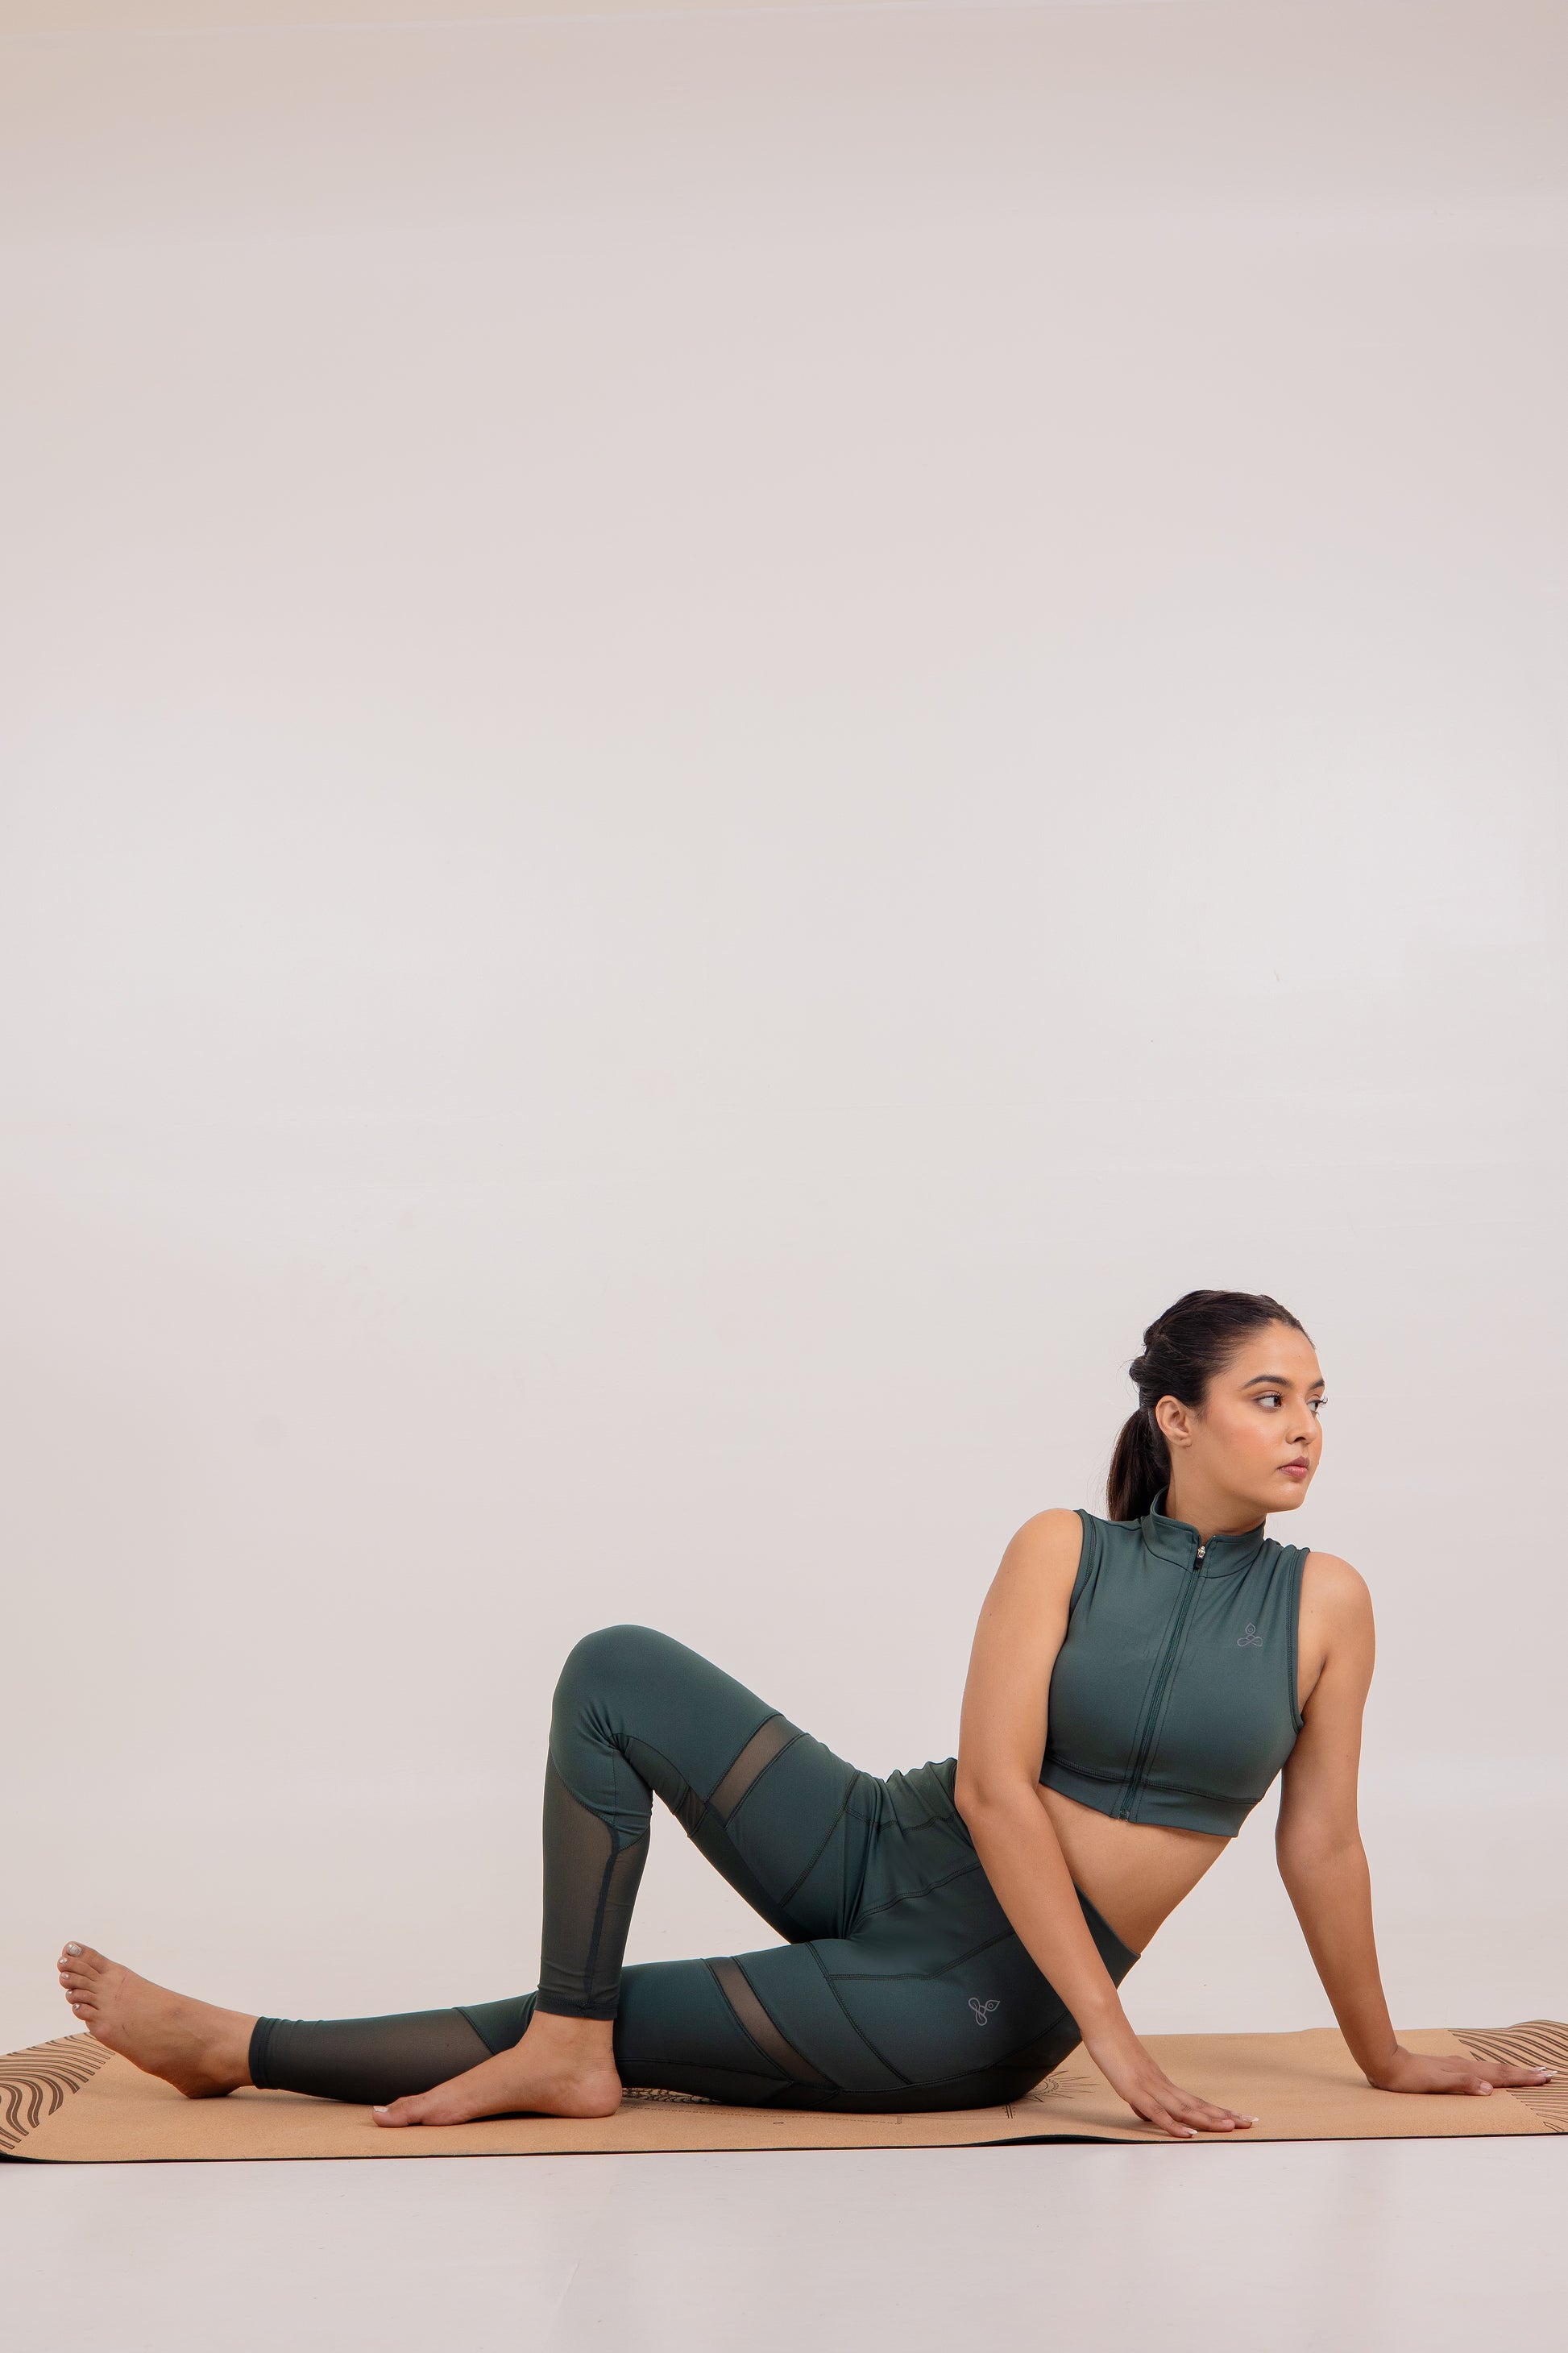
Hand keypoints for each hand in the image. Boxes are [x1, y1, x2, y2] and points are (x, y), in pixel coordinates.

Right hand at [1083, 2022, 1255, 2138]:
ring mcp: (1150, 2087)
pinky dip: (1174, 2125)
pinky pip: (1157, 2112)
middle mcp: (1162, 2085)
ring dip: (1208, 2120)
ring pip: (1184, 2108)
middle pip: (1198, 2104)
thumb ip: (1141, 2099)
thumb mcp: (1129, 2080)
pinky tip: (1189, 2134)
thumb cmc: (1114, 2048)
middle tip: (1249, 2123)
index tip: (1237, 2118)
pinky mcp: (1135, 2090)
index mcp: (1162, 2083)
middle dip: (1223, 2116)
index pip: (1195, 2101)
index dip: (1216, 2111)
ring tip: (1230, 2128)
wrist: (1104, 2023)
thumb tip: (1146, 2114)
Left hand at [1365, 2046, 1556, 2097]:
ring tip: (1530, 2072)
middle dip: (1526, 2073)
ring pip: (1492, 2069)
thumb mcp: (1435, 2083)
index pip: (1501, 2076)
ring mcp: (1457, 2066)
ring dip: (1513, 2072)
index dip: (1524, 2078)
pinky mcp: (1449, 2068)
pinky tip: (1494, 2075)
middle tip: (1549, 2073)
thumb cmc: (1408, 2078)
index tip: (1546, 2076)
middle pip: (1501, 2070)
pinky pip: (1480, 2070)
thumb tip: (1489, 2089)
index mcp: (1465, 2071)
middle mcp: (1464, 2066)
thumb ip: (1462, 2084)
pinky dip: (1495, 2072)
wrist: (1386, 2063)